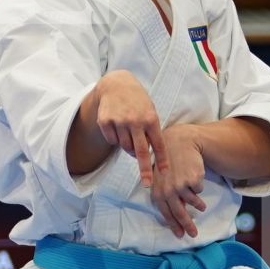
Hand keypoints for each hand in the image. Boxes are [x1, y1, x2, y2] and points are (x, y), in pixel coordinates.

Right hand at [91, 71, 167, 188]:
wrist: (117, 84)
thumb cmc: (138, 102)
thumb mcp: (149, 112)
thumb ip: (150, 132)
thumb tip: (144, 155)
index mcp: (150, 118)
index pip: (157, 143)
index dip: (161, 159)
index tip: (164, 172)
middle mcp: (135, 120)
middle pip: (140, 151)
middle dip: (144, 170)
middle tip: (147, 183)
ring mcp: (119, 121)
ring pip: (124, 147)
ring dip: (128, 147)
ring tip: (129, 133)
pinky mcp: (105, 121)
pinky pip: (112, 141)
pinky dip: (115, 138)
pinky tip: (117, 126)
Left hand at [150, 125, 208, 238]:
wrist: (178, 143)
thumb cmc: (168, 162)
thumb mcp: (160, 179)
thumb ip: (165, 195)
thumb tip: (175, 215)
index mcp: (158, 192)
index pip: (167, 213)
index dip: (174, 225)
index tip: (181, 235)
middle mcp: (168, 191)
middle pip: (180, 213)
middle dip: (188, 225)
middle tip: (194, 234)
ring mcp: (181, 185)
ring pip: (193, 202)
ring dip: (198, 205)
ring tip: (201, 207)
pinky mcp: (193, 179)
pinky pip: (199, 190)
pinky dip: (198, 186)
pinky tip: (194, 177)